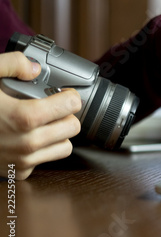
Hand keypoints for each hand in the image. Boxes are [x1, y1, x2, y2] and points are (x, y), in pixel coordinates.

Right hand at [0, 52, 81, 179]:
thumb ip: (11, 64)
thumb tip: (35, 69)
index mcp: (23, 117)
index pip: (71, 106)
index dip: (69, 95)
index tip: (63, 93)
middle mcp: (27, 142)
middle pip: (72, 127)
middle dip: (66, 115)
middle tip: (53, 107)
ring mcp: (23, 160)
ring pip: (64, 147)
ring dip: (59, 134)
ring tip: (43, 123)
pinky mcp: (18, 171)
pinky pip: (44, 161)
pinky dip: (42, 150)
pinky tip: (28, 137)